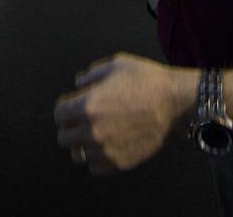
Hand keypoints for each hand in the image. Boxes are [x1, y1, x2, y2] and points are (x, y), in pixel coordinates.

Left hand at [53, 53, 187, 175]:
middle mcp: (93, 131)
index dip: (64, 108)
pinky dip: (96, 158)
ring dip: (81, 144)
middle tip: (79, 120)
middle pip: (64, 138)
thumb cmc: (145, 80)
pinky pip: (95, 168)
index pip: (59, 115)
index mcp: (88, 105)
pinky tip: (104, 145)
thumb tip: (78, 83)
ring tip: (92, 134)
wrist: (173, 102)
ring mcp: (107, 150)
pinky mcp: (120, 162)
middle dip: (69, 127)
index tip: (70, 105)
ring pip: (78, 155)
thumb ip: (92, 74)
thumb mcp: (116, 64)